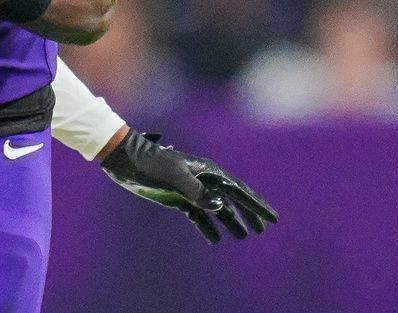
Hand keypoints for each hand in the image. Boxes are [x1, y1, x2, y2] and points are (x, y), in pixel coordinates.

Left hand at [101, 130, 277, 242]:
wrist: (125, 159)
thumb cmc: (151, 164)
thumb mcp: (174, 176)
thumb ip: (197, 191)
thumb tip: (220, 206)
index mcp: (207, 171)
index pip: (238, 190)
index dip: (256, 205)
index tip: (272, 219)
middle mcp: (202, 179)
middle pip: (231, 199)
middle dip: (248, 213)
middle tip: (262, 229)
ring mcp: (190, 188)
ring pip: (215, 207)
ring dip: (229, 221)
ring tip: (242, 236)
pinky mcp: (176, 197)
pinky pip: (197, 214)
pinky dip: (206, 226)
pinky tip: (214, 239)